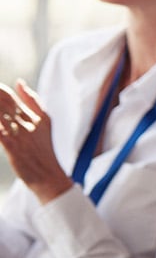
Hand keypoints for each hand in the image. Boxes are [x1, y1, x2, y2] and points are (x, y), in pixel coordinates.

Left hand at [0, 81, 72, 202]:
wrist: (49, 175)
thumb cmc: (44, 150)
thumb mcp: (45, 122)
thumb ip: (33, 101)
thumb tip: (19, 81)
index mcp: (34, 115)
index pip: (9, 96)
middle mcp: (26, 122)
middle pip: (1, 103)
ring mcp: (19, 134)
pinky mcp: (12, 146)